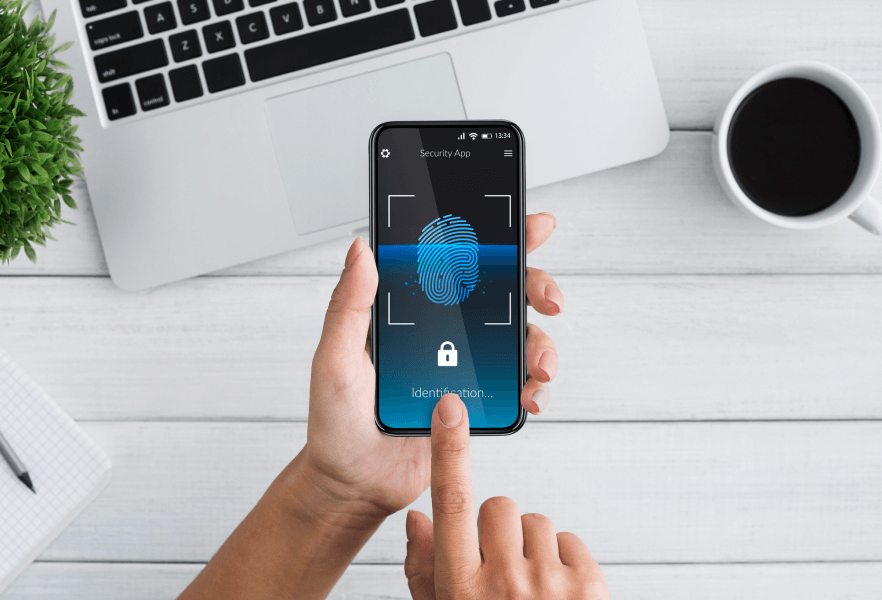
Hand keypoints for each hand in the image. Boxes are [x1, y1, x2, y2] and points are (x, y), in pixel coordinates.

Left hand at [299, 213, 562, 519]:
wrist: (353, 485)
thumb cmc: (335, 422)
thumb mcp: (333, 358)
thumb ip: (349, 305)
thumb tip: (362, 248)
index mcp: (412, 312)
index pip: (459, 263)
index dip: (499, 240)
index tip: (533, 226)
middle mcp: (444, 333)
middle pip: (503, 295)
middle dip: (536, 288)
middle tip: (548, 300)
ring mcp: (464, 367)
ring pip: (519, 341)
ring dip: (541, 346)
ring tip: (538, 367)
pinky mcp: (476, 402)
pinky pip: (515, 387)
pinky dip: (531, 387)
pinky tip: (529, 395)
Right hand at [404, 394, 607, 599]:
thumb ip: (423, 571)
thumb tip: (417, 518)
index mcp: (461, 589)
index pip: (451, 504)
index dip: (448, 450)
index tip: (449, 409)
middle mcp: (504, 584)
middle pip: (498, 507)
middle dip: (496, 528)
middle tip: (498, 566)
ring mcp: (550, 586)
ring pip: (536, 521)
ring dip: (531, 545)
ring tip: (529, 587)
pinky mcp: (591, 587)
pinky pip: (570, 540)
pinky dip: (562, 559)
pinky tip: (555, 593)